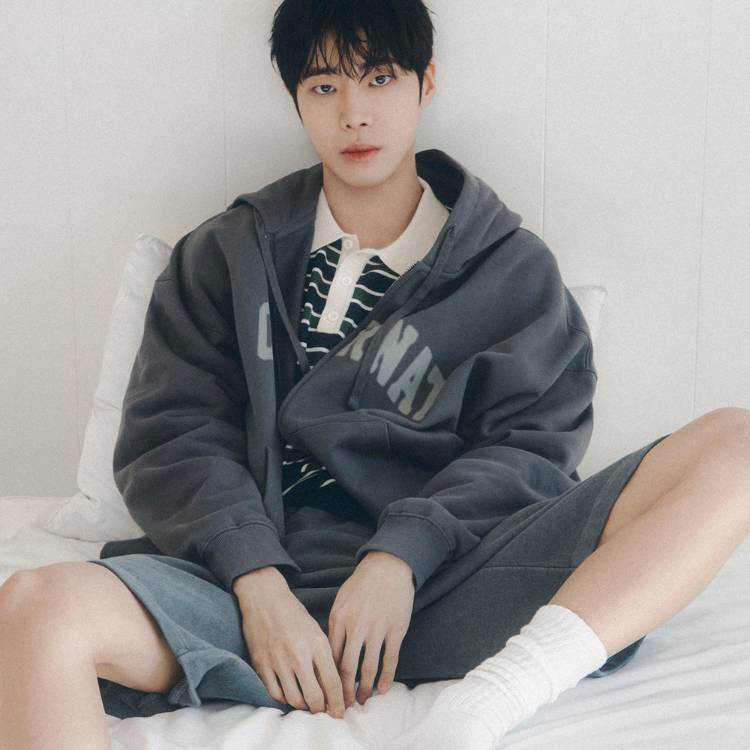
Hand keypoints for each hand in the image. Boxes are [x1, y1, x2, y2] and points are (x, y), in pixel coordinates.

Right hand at [234, 569, 345, 718]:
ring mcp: (278, 661)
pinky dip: (284, 700)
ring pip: (294, 700)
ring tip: (308, 704)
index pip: (333, 683)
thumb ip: (325, 657)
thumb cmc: (294, 614)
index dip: (339, 703)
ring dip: (303, 707)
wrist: (265, 598)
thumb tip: (333, 686)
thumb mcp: (316, 631)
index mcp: (317, 644)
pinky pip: (275, 694)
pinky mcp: (262, 665)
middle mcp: (299, 655)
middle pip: (314, 697)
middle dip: (321, 710)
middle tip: (324, 713)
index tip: (341, 713)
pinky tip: (290, 695)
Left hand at [327, 551, 414, 707]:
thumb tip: (330, 653)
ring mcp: (377, 629)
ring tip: (363, 701)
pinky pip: (390, 660)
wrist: (388, 567)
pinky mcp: (395, 630)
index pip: (330, 656)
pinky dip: (386, 678)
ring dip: (365, 689)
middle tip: (344, 706)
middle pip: (347, 668)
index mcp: (339, 619)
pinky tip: (382, 689)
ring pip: (368, 668)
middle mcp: (357, 626)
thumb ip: (336, 626)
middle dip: (344, 691)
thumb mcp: (341, 601)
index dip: (328, 678)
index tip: (327, 692)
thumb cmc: (362, 584)